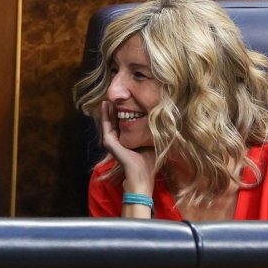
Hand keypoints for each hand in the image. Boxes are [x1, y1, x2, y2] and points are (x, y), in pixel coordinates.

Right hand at [101, 101, 155, 218]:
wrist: (141, 174)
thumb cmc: (148, 160)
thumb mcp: (150, 141)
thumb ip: (151, 130)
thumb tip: (162, 117)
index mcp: (125, 139)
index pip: (122, 121)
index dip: (123, 109)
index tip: (126, 97)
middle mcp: (116, 139)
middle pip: (114, 118)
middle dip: (115, 106)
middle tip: (117, 93)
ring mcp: (110, 140)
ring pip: (108, 120)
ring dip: (109, 108)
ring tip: (110, 96)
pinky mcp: (108, 141)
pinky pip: (106, 124)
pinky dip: (105, 114)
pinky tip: (107, 104)